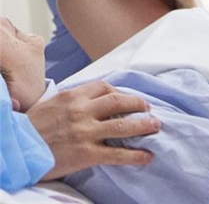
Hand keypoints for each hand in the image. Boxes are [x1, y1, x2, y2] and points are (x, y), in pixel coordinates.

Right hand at [27, 81, 160, 179]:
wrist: (16, 149)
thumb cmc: (31, 127)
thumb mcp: (52, 104)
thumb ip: (73, 99)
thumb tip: (92, 98)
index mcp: (73, 96)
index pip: (105, 87)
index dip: (122, 92)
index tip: (129, 98)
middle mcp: (82, 111)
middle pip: (120, 102)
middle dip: (139, 104)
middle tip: (149, 109)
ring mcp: (85, 132)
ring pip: (123, 126)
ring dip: (144, 126)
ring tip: (156, 126)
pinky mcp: (86, 153)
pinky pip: (117, 154)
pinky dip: (135, 156)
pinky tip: (147, 156)